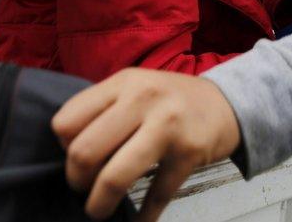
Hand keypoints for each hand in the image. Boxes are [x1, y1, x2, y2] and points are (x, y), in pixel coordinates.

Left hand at [51, 68, 240, 221]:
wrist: (227, 103)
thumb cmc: (172, 101)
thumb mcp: (136, 88)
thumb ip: (104, 108)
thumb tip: (68, 151)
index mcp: (123, 83)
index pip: (67, 122)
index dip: (64, 148)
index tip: (78, 157)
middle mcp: (144, 98)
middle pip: (84, 152)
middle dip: (77, 180)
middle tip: (84, 187)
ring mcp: (168, 125)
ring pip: (114, 177)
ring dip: (99, 205)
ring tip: (98, 210)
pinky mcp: (189, 152)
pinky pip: (156, 195)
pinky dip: (143, 218)